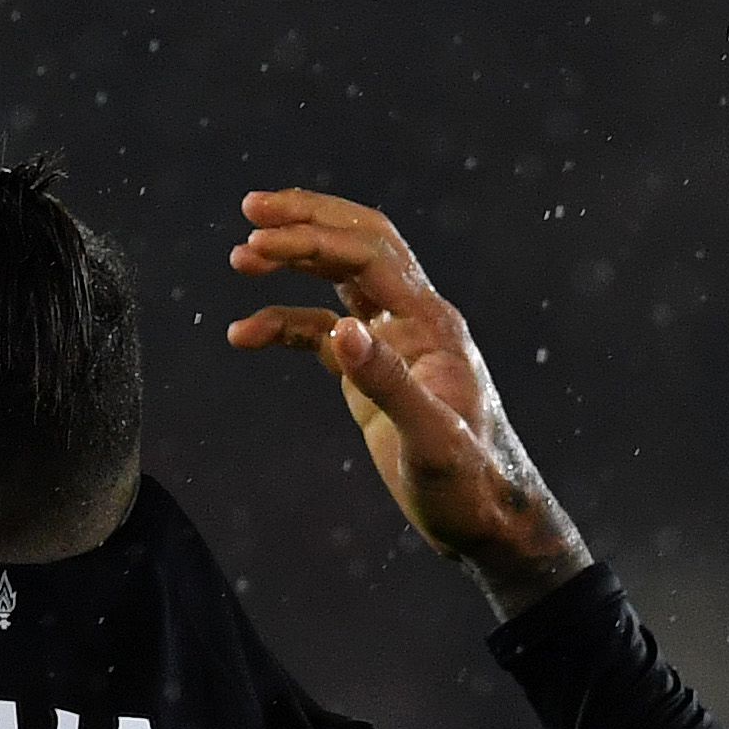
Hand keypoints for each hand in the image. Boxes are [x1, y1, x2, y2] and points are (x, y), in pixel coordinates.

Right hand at [221, 189, 593, 617]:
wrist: (487, 522)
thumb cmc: (469, 485)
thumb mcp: (430, 441)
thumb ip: (386, 384)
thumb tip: (341, 330)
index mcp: (431, 324)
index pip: (368, 257)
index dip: (313, 241)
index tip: (258, 239)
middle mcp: (414, 320)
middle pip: (360, 243)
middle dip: (308, 219)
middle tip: (251, 207)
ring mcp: (393, 343)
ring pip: (341, 277)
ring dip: (295, 259)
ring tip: (241, 257)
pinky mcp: (374, 371)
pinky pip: (322, 329)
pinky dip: (283, 325)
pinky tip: (244, 334)